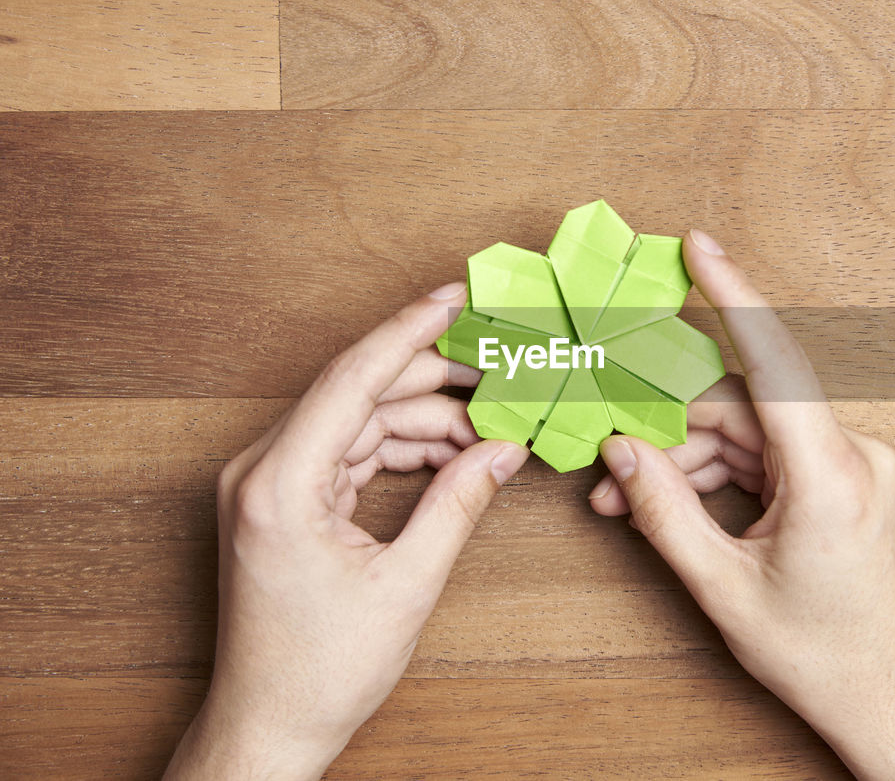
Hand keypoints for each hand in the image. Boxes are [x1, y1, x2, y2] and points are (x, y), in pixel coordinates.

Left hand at [166, 283, 529, 780]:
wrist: (268, 724)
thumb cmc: (319, 671)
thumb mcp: (405, 586)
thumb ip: (457, 505)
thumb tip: (503, 450)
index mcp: (278, 485)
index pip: (351, 379)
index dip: (410, 332)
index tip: (455, 299)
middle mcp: (262, 471)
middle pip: (359, 393)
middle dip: (434, 381)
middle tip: (499, 369)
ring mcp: (269, 483)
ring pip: (360, 420)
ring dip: (424, 420)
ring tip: (489, 426)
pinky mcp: (283, 499)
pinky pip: (351, 450)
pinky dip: (402, 448)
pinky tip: (453, 454)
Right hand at [588, 231, 894, 780]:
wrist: (889, 698)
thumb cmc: (822, 656)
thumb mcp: (724, 589)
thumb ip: (664, 513)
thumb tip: (621, 450)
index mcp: (831, 475)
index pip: (774, 362)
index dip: (733, 295)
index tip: (699, 247)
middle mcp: (851, 457)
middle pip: (740, 411)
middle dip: (668, 434)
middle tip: (609, 467)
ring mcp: (852, 467)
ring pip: (749, 434)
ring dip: (688, 461)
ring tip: (631, 502)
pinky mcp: (845, 481)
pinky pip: (769, 456)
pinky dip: (721, 475)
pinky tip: (674, 502)